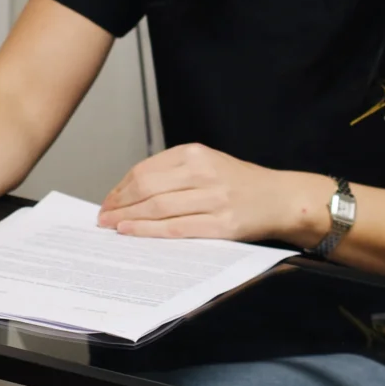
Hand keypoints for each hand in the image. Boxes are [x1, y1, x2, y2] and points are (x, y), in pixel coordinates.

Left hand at [98, 143, 308, 244]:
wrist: (281, 198)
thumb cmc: (241, 184)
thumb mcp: (209, 163)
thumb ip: (175, 172)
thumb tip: (131, 191)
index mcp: (196, 153)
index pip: (146, 170)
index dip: (121, 187)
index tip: (108, 200)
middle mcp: (203, 172)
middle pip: (147, 188)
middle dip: (119, 204)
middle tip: (103, 216)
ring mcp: (213, 199)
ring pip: (157, 208)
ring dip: (128, 219)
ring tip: (112, 226)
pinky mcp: (221, 225)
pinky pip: (176, 228)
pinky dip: (149, 230)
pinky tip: (132, 231)